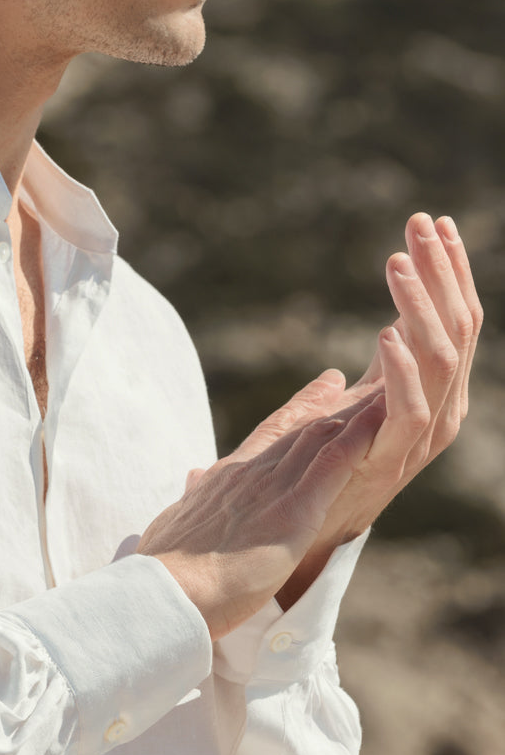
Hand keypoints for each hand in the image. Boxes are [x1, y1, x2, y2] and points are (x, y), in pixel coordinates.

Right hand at [137, 373, 384, 639]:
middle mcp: (249, 474)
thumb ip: (191, 500)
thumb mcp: (172, 524)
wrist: (167, 591)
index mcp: (222, 481)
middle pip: (292, 429)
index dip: (286, 416)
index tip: (303, 398)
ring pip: (318, 436)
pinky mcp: (295, 510)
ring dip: (349, 414)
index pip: (261, 439)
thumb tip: (192, 479)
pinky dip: (360, 438)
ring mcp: (273, 488)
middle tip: (337, 380)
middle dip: (317, 404)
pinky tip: (383, 419)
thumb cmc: (166, 570)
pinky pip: (335, 463)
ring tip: (375, 391)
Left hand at [276, 212, 481, 607]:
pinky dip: (401, 370)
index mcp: (432, 395)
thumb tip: (368, 346)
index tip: (435, 222)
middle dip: (444, 272)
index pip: (455, 320)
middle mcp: (438, 413)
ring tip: (398, 260)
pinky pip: (409, 411)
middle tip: (423, 222)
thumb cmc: (318, 468)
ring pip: (440, 360)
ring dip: (422, 306)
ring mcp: (419, 440)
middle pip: (457, 330)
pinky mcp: (390, 463)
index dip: (449, 272)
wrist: (296, 531)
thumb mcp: (349, 413)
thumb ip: (368, 377)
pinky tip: (385, 331)